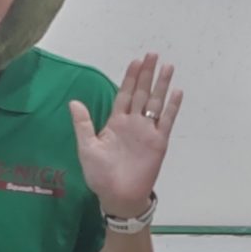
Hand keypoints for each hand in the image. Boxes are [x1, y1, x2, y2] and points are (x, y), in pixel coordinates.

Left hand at [70, 54, 181, 218]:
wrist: (117, 196)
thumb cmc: (100, 175)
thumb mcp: (86, 148)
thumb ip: (83, 124)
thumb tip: (73, 102)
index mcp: (116, 122)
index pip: (124, 94)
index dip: (130, 78)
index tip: (136, 61)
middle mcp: (133, 123)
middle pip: (142, 93)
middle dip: (148, 74)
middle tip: (153, 55)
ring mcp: (147, 132)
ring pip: (156, 103)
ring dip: (162, 85)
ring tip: (168, 67)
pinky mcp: (158, 142)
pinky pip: (167, 121)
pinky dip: (172, 107)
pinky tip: (177, 92)